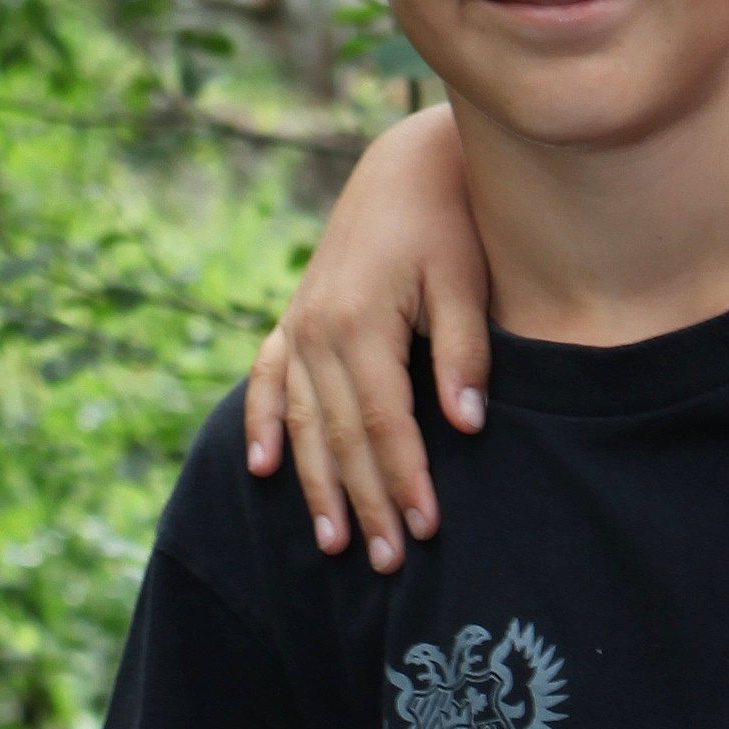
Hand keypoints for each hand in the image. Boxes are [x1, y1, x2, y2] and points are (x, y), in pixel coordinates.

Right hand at [242, 104, 494, 572]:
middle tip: (388, 563)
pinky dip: (265, 425)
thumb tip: (466, 424)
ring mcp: (299, 326)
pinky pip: (269, 381)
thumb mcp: (464, 278)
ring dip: (317, 486)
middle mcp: (317, 329)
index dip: (404, 480)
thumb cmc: (446, 220)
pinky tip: (263, 469)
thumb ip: (464, 351)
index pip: (383, 423)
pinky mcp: (295, 321)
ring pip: (305, 423)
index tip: (427, 529)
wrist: (404, 164)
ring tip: (335, 543)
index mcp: (358, 321)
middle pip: (341, 437)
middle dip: (365, 503)